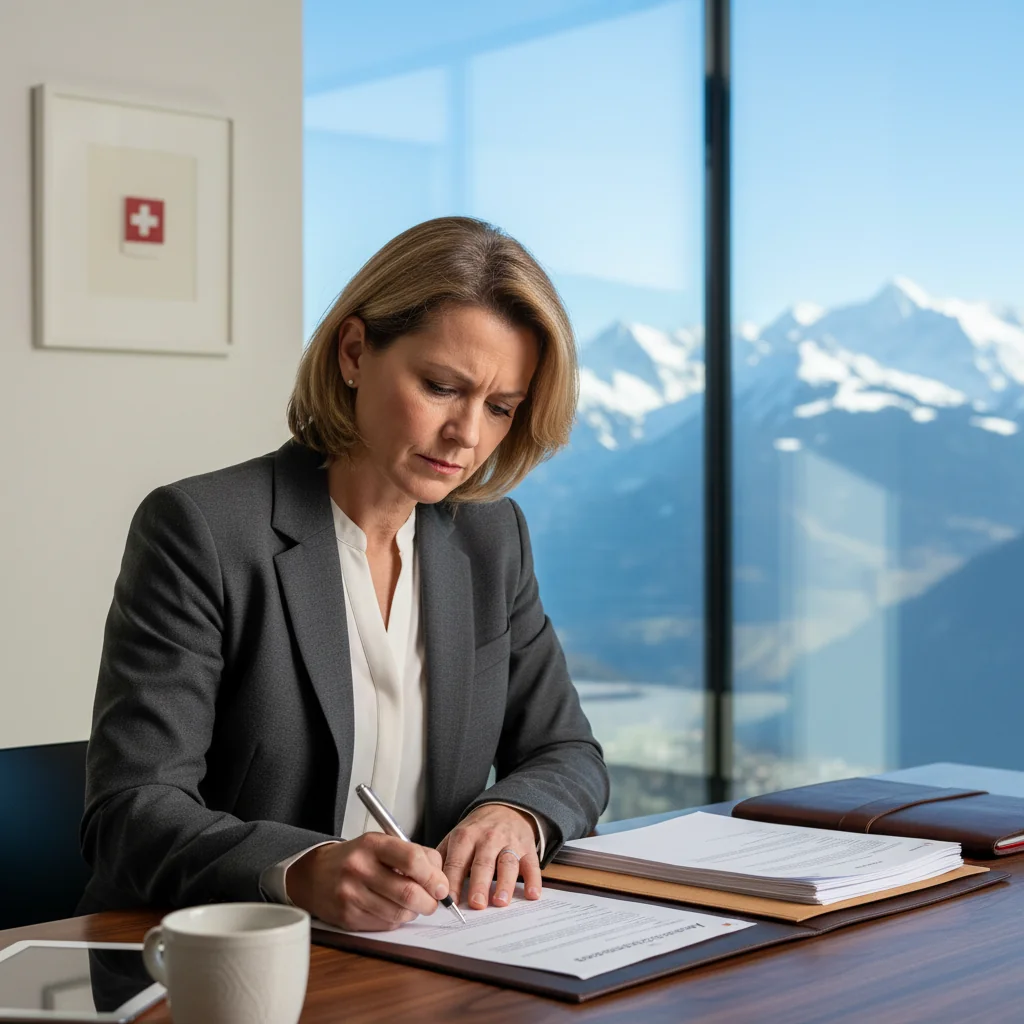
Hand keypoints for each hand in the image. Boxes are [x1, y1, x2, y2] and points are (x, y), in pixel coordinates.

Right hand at [285, 834, 450, 930]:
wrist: (314, 875)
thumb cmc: (355, 858)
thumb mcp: (381, 844)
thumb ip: (413, 855)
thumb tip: (440, 879)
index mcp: (372, 844)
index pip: (412, 859)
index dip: (434, 876)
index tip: (442, 885)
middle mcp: (359, 868)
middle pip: (408, 892)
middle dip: (430, 901)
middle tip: (434, 900)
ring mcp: (351, 894)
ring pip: (399, 913)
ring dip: (414, 912)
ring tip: (412, 903)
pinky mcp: (348, 917)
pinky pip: (385, 925)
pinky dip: (397, 920)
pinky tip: (392, 908)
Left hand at [437, 804, 542, 910]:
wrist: (506, 808)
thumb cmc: (477, 831)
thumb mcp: (456, 836)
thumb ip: (443, 859)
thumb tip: (428, 886)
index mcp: (466, 837)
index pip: (457, 862)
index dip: (453, 881)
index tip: (450, 901)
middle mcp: (488, 838)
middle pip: (482, 863)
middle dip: (479, 884)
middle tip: (476, 904)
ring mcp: (510, 842)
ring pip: (507, 863)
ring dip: (505, 883)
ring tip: (500, 901)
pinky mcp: (527, 848)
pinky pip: (532, 864)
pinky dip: (534, 880)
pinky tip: (532, 894)